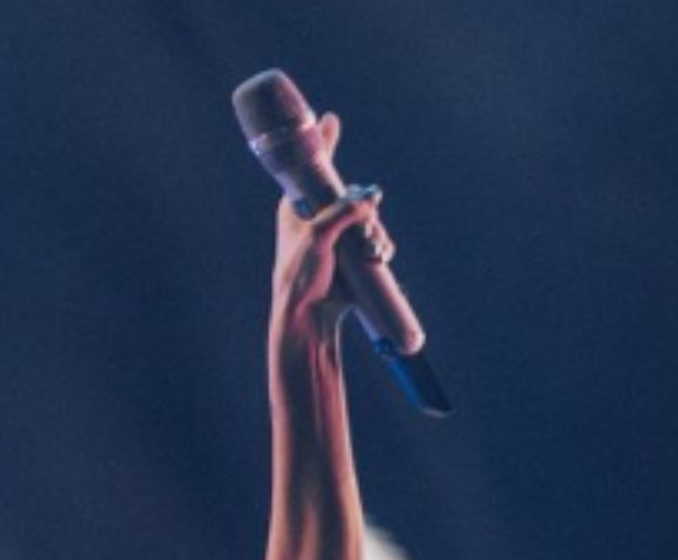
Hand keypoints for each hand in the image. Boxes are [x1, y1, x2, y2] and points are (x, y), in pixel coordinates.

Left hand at [269, 114, 374, 346]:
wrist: (306, 320)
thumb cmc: (299, 278)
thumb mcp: (318, 238)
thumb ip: (343, 212)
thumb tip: (372, 196)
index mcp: (297, 206)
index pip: (313, 166)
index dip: (323, 142)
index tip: (330, 121)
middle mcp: (318, 217)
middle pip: (352, 195)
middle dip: (366, 210)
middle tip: (367, 230)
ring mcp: (336, 237)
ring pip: (366, 219)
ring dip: (375, 231)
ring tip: (374, 250)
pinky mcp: (350, 256)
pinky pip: (373, 241)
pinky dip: (380, 247)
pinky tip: (380, 255)